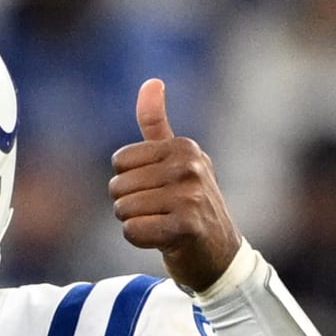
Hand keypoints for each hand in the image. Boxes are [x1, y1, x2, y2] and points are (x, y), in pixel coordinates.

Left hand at [109, 78, 240, 291]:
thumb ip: (157, 124)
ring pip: (123, 210)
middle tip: (159, 212)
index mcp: (184, 147)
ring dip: (135, 223)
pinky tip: (162, 239)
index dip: (129, 181)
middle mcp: (189, 167)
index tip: (157, 190)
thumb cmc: (189, 204)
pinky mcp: (186, 227)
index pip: (120, 161)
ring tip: (162, 224)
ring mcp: (190, 197)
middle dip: (130, 204)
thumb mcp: (177, 160)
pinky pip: (132, 231)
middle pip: (118, 187)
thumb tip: (151, 82)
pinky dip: (140, 239)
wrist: (218, 254)